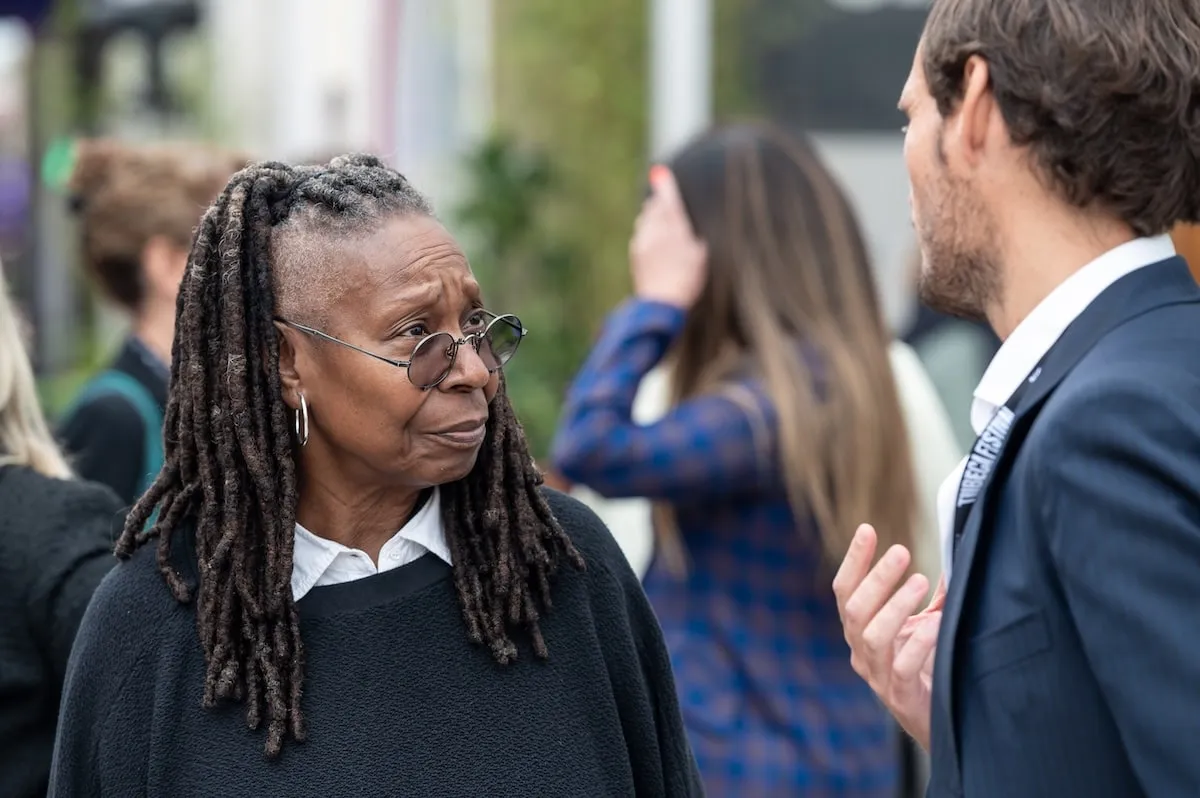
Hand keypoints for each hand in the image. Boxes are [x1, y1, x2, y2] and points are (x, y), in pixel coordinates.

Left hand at [629, 165, 706, 307]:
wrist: (661, 302)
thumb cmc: (687, 280)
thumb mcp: (699, 256)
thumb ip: (693, 238)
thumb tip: (688, 231)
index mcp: (675, 228)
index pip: (669, 201)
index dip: (666, 186)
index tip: (660, 172)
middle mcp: (656, 231)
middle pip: (654, 208)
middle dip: (658, 202)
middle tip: (662, 197)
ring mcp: (643, 242)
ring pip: (645, 221)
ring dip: (651, 217)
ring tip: (658, 217)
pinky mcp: (636, 254)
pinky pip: (641, 235)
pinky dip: (647, 232)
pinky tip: (653, 240)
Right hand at [833, 524, 943, 749]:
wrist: (939, 721)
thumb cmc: (928, 666)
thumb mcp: (926, 624)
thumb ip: (935, 594)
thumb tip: (954, 551)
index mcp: (860, 630)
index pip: (845, 590)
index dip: (854, 560)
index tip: (868, 529)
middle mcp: (861, 652)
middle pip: (854, 610)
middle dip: (876, 577)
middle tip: (902, 551)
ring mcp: (878, 676)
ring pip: (872, 636)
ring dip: (895, 605)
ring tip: (921, 581)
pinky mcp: (900, 698)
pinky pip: (902, 667)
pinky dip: (918, 641)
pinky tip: (936, 621)